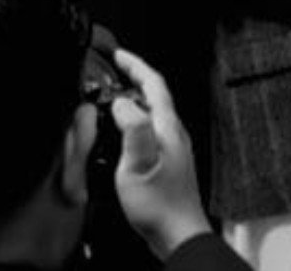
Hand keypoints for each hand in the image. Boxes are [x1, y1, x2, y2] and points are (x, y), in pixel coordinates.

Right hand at [112, 49, 211, 259]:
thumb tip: (123, 102)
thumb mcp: (139, 164)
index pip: (154, 84)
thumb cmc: (161, 206)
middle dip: (133, 79)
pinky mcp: (166, 163)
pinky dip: (133, 123)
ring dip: (133, 101)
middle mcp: (173, 134)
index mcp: (168, 128)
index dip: (136, 65)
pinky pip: (148, 132)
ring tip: (112, 98)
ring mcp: (171, 148)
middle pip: (154, 96)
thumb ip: (133, 128)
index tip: (119, 55)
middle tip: (112, 72)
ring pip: (151, 114)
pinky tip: (120, 135)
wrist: (178, 234)